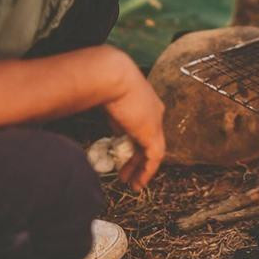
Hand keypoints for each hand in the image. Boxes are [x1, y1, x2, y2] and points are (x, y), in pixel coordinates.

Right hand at [101, 57, 165, 190]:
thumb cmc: (103, 80)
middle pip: (147, 140)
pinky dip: (146, 171)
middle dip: (136, 159)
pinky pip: (154, 157)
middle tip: (127, 173)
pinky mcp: (152, 133)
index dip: (133, 143)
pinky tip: (138, 183)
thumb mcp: (108, 99)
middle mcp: (154, 112)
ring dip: (141, 169)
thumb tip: (110, 130)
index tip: (123, 155)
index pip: (142, 127)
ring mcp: (155, 122)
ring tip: (132, 183)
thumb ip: (112, 115)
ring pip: (152, 151)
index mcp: (144, 102)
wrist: (111, 74)